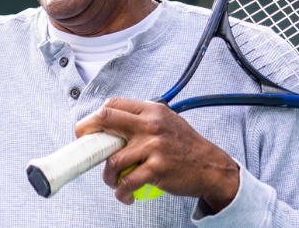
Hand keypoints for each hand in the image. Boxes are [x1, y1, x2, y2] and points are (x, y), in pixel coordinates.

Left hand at [74, 98, 239, 211]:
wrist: (212, 168)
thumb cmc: (186, 147)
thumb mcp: (167, 122)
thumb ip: (142, 119)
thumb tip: (111, 124)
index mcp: (151, 110)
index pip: (112, 105)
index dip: (93, 118)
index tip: (86, 131)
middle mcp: (151, 125)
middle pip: (106, 120)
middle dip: (88, 135)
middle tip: (86, 150)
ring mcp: (154, 146)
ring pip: (113, 159)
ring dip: (108, 175)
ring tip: (114, 182)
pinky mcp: (157, 168)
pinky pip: (128, 181)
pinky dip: (122, 191)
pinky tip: (125, 194)